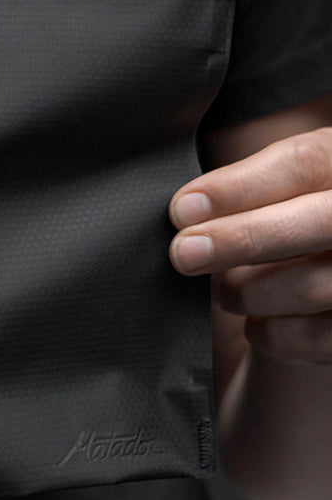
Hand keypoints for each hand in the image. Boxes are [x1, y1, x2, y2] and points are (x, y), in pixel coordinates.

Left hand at [169, 128, 331, 363]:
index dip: (239, 186)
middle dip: (242, 238)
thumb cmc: (290, 234)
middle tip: (184, 253)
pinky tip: (257, 322)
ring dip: (245, 291)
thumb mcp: (277, 196)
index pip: (303, 163)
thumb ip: (242, 193)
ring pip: (308, 285)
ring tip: (224, 290)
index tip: (183, 208)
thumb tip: (188, 211)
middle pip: (317, 221)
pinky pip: (309, 336)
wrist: (317, 295)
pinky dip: (268, 333)